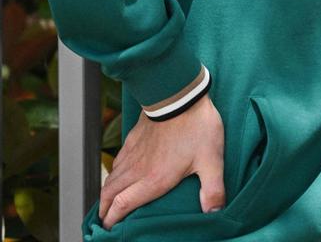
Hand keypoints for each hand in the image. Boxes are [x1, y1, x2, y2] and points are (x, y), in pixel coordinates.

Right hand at [99, 94, 224, 229]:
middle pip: (110, 194)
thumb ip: (213, 188)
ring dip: (106, 193)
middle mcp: (138, 168)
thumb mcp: (211, 159)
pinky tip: (119, 174)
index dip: (112, 220)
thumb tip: (215, 213)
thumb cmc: (196, 126)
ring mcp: (134, 152)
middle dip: (104, 211)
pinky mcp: (134, 138)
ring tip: (108, 203)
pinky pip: (117, 161)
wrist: (181, 93)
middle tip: (104, 222)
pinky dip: (112, 173)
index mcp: (154, 178)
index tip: (108, 230)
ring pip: (111, 177)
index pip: (123, 205)